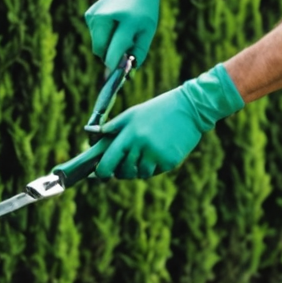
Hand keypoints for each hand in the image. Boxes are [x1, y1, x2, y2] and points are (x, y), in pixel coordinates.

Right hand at [85, 0, 176, 70]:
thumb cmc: (145, 11)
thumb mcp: (148, 32)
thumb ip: (138, 53)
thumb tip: (126, 74)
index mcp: (126, 19)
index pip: (115, 48)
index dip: (114, 65)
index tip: (113, 77)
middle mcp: (107, 15)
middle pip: (100, 49)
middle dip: (110, 56)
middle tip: (124, 53)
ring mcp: (95, 13)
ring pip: (97, 44)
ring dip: (107, 46)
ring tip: (121, 32)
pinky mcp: (90, 14)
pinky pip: (95, 35)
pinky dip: (103, 36)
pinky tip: (114, 24)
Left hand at [94, 66, 245, 179]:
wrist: (190, 108)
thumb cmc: (157, 110)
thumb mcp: (132, 114)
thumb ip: (112, 127)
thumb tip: (90, 135)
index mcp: (129, 134)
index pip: (107, 163)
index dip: (102, 172)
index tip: (102, 173)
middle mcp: (142, 147)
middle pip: (123, 172)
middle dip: (122, 170)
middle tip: (125, 162)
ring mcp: (157, 155)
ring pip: (140, 174)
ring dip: (140, 168)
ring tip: (145, 153)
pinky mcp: (170, 161)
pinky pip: (156, 171)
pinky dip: (155, 166)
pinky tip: (160, 151)